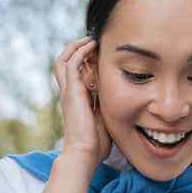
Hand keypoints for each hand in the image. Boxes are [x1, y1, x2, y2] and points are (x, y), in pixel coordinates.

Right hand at [52, 36, 110, 167]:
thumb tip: (127, 103)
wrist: (85, 153)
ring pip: (64, 60)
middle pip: (65, 63)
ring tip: (91, 39)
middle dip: (78, 50)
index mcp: (78, 99)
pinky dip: (80, 52)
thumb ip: (110, 108)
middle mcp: (70, 93)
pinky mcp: (71, 92)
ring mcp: (68, 92)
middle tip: (94, 41)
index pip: (77, 73)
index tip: (102, 53)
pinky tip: (92, 46)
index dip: (87, 62)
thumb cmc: (97, 144)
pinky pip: (71, 64)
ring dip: (76, 47)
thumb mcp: (107, 120)